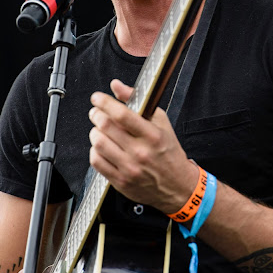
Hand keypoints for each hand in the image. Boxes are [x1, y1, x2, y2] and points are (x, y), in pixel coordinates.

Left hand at [89, 79, 198, 212]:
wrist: (177, 186)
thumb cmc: (169, 153)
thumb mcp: (161, 122)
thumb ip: (137, 102)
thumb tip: (117, 86)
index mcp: (152, 136)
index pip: (122, 115)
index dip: (105, 102)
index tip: (97, 98)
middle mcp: (140, 153)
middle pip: (106, 127)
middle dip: (96, 114)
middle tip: (97, 112)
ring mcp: (129, 169)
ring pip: (98, 143)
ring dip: (95, 132)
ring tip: (100, 130)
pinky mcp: (120, 182)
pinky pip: (96, 162)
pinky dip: (95, 150)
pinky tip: (103, 147)